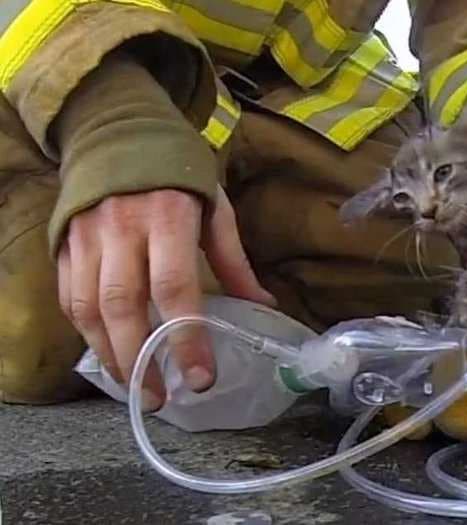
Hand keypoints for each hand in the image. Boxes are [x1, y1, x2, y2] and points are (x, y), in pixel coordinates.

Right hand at [58, 186, 275, 409]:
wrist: (116, 131)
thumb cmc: (176, 172)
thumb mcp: (214, 208)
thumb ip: (233, 260)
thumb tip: (262, 306)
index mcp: (167, 218)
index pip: (174, 287)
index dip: (186, 338)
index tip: (200, 378)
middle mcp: (121, 230)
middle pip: (123, 307)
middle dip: (141, 360)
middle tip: (159, 400)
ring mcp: (86, 237)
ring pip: (87, 309)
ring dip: (110, 355)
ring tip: (133, 387)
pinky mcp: (64, 244)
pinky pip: (68, 297)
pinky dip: (86, 333)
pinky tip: (107, 353)